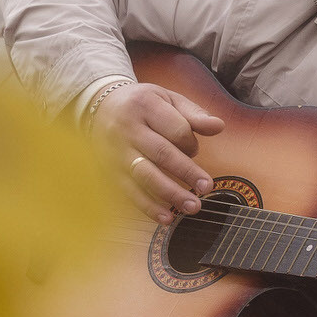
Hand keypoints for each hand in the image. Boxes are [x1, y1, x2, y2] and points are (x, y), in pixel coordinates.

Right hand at [98, 82, 223, 221]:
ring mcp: (117, 151)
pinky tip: (166, 217)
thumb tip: (219, 126)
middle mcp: (128, 128)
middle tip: (206, 188)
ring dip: (170, 194)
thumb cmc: (142, 104)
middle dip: (186, 172)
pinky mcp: (109, 169)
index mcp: (146, 105)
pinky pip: (130, 191)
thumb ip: (194, 114)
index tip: (195, 151)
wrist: (97, 106)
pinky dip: (148, 207)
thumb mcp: (166, 98)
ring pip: (146, 175)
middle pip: (162, 153)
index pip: (176, 129)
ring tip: (192, 207)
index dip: (191, 143)